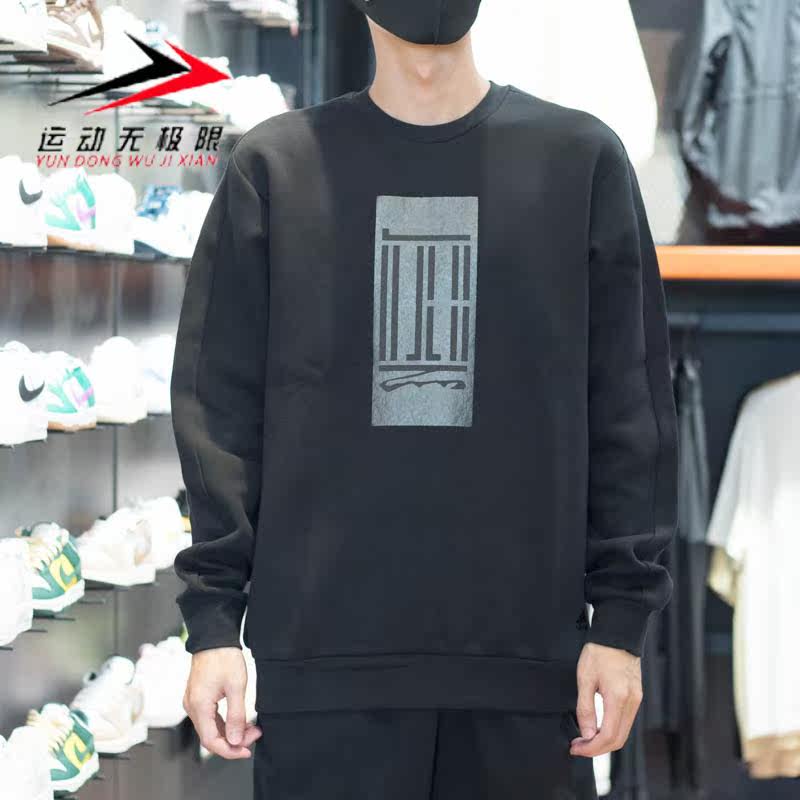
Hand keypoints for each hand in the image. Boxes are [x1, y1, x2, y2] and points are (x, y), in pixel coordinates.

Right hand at [184, 647, 261, 758]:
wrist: (214, 637)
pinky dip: (224, 722)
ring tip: (251, 728)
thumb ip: (236, 716)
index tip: (246, 751)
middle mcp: (191, 706)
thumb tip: (235, 740)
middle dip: (233, 740)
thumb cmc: (224, 658)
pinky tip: (239, 721)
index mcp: (198, 705)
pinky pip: (210, 718)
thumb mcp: (236, 686)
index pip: (210, 740)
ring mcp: (193, 702)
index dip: (229, 750)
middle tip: (254, 735)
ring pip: (210, 728)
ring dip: (230, 732)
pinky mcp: (198, 697)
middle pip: (210, 736)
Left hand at [570, 642, 642, 756]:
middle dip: (597, 749)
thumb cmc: (599, 652)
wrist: (617, 635)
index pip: (608, 736)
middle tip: (578, 746)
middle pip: (618, 740)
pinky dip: (612, 730)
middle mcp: (631, 702)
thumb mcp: (585, 678)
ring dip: (604, 741)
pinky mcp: (636, 696)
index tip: (576, 747)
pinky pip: (626, 722)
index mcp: (618, 698)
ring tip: (585, 738)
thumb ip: (586, 708)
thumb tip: (587, 734)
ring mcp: (637, 700)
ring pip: (623, 733)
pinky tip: (598, 727)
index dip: (591, 748)